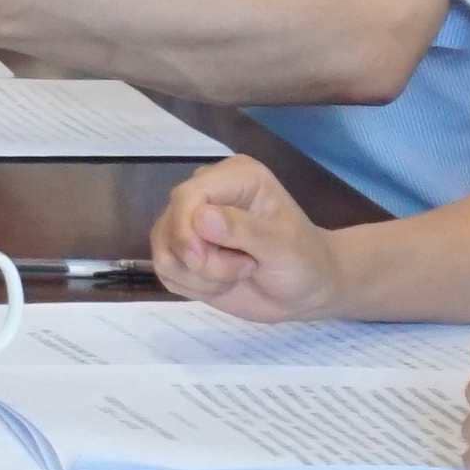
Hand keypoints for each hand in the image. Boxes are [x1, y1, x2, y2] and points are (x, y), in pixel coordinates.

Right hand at [151, 157, 344, 320]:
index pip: (187, 195)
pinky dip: (192, 285)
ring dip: (199, 276)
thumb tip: (200, 218)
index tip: (205, 260)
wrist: (305, 292)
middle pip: (170, 224)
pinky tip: (222, 281)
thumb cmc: (304, 262)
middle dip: (200, 260)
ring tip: (237, 273)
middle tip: (242, 269)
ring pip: (164, 251)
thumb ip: (244, 230)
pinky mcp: (183, 251)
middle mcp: (207, 193)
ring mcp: (191, 222)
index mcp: (235, 177)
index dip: (186, 230)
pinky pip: (164, 269)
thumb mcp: (283, 246)